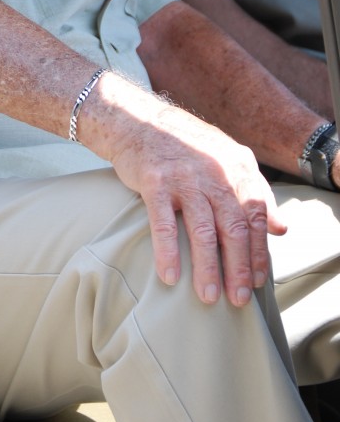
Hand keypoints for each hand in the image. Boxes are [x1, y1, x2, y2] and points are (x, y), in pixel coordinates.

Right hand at [95, 78, 286, 307]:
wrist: (139, 121)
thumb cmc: (186, 145)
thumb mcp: (228, 159)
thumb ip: (256, 192)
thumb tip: (281, 229)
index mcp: (237, 167)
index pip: (256, 216)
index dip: (258, 251)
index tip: (257, 280)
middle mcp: (214, 172)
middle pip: (233, 227)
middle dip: (238, 267)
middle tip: (238, 299)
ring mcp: (184, 178)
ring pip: (201, 230)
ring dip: (207, 268)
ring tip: (209, 296)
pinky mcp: (154, 183)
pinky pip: (164, 224)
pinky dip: (168, 252)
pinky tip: (170, 276)